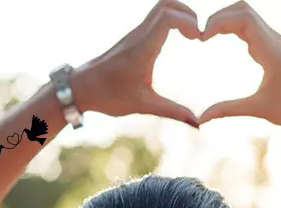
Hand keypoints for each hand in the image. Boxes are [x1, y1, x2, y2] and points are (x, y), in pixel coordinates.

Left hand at [72, 0, 200, 126]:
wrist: (81, 88)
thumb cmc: (109, 96)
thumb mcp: (144, 106)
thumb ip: (173, 112)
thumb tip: (198, 124)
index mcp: (142, 49)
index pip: (168, 18)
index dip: (188, 22)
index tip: (199, 39)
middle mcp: (139, 35)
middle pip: (166, 4)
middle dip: (188, 13)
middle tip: (198, 34)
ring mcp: (135, 34)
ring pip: (160, 8)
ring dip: (180, 15)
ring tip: (193, 35)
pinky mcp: (134, 37)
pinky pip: (156, 18)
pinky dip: (172, 20)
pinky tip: (180, 38)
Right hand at [198, 1, 280, 132]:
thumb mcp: (259, 110)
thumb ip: (228, 110)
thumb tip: (201, 119)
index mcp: (272, 50)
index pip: (243, 18)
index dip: (219, 22)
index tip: (202, 38)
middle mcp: (273, 39)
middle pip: (243, 9)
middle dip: (218, 17)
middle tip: (201, 36)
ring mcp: (274, 41)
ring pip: (246, 15)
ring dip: (225, 20)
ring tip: (206, 36)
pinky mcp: (272, 46)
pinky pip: (250, 26)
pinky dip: (232, 27)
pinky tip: (220, 40)